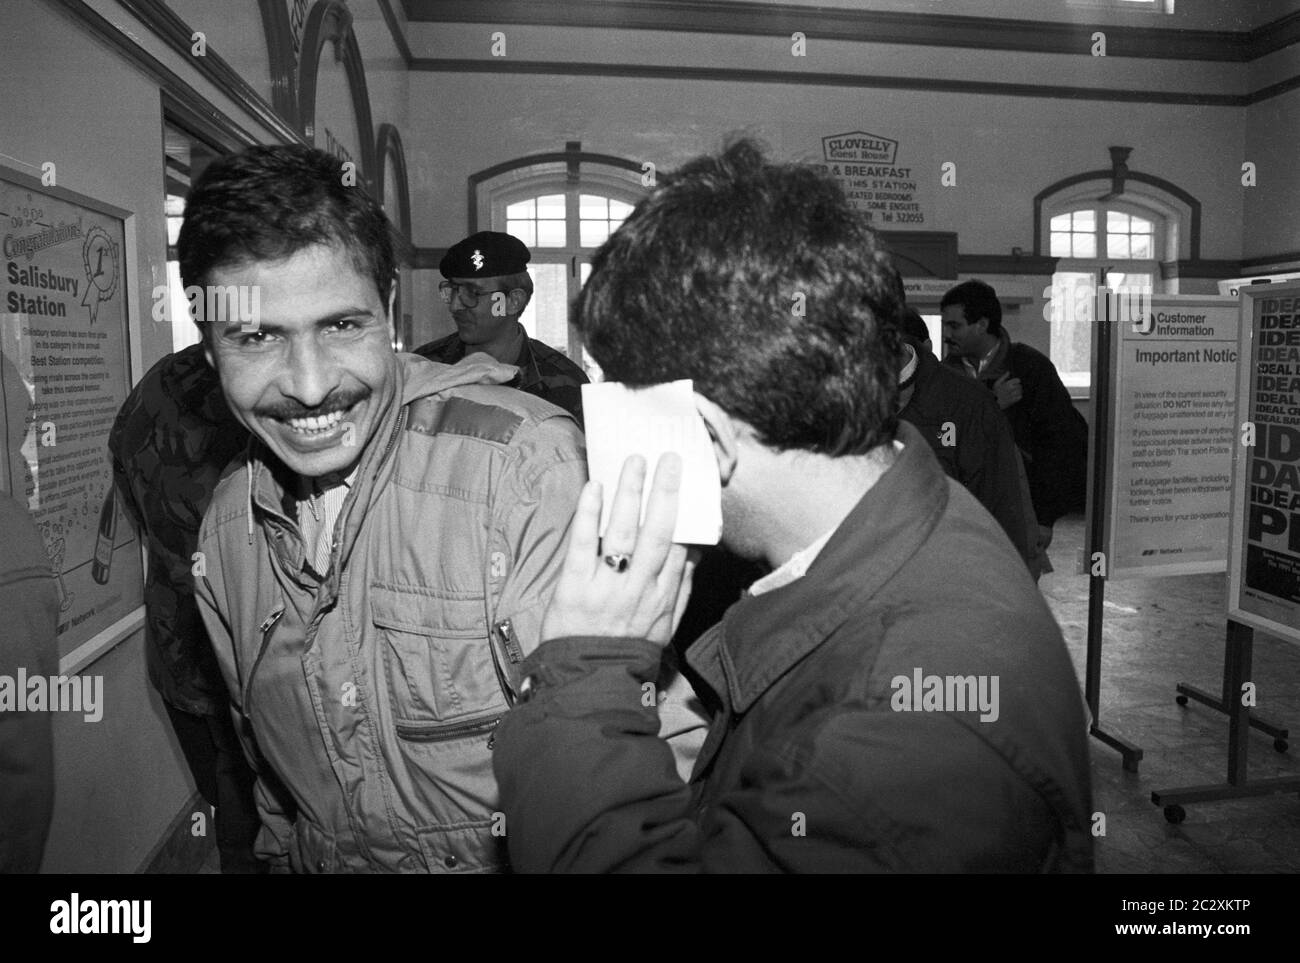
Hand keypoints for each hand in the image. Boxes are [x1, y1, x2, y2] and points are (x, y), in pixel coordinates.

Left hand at [542, 453, 697, 646]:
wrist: (590, 680)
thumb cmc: (628, 648)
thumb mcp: (666, 625)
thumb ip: (680, 588)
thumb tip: (693, 552)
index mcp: (662, 595)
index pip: (677, 546)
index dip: (683, 511)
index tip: (684, 480)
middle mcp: (638, 587)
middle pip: (657, 531)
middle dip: (664, 492)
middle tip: (668, 459)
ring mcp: (606, 586)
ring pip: (623, 532)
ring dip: (630, 493)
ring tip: (634, 461)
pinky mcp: (574, 587)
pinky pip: (583, 543)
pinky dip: (589, 514)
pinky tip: (595, 487)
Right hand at [993, 372, 1022, 408]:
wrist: (993, 402)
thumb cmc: (995, 392)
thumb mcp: (997, 383)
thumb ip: (1003, 377)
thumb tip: (1008, 372)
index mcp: (1007, 384)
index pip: (1018, 380)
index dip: (1017, 381)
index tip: (1015, 382)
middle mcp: (1010, 389)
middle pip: (1020, 386)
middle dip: (1019, 386)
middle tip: (1016, 387)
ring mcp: (1012, 395)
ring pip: (1020, 391)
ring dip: (1020, 391)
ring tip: (1017, 391)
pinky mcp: (1013, 400)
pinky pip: (1020, 397)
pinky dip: (1019, 396)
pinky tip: (1017, 396)